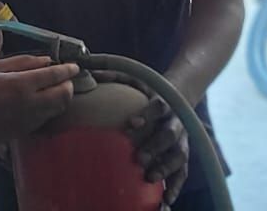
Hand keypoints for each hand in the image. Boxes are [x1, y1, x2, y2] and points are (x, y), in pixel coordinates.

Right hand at [0, 55, 76, 144]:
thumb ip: (24, 62)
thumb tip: (46, 61)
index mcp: (22, 84)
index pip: (55, 76)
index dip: (68, 70)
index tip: (74, 66)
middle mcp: (30, 103)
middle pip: (63, 95)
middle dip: (69, 85)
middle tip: (66, 79)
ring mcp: (29, 120)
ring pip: (57, 109)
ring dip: (61, 98)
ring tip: (56, 90)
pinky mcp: (24, 131)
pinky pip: (45, 119)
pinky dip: (49, 109)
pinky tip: (41, 103)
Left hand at [85, 67, 189, 207]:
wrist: (176, 97)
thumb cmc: (146, 90)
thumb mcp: (132, 78)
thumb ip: (111, 75)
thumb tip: (83, 69)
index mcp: (163, 102)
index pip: (157, 107)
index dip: (146, 115)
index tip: (131, 124)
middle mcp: (175, 122)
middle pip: (169, 134)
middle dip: (155, 146)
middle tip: (138, 157)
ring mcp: (181, 140)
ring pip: (178, 155)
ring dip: (165, 168)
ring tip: (149, 178)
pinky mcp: (182, 155)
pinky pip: (182, 173)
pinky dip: (175, 187)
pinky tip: (167, 201)